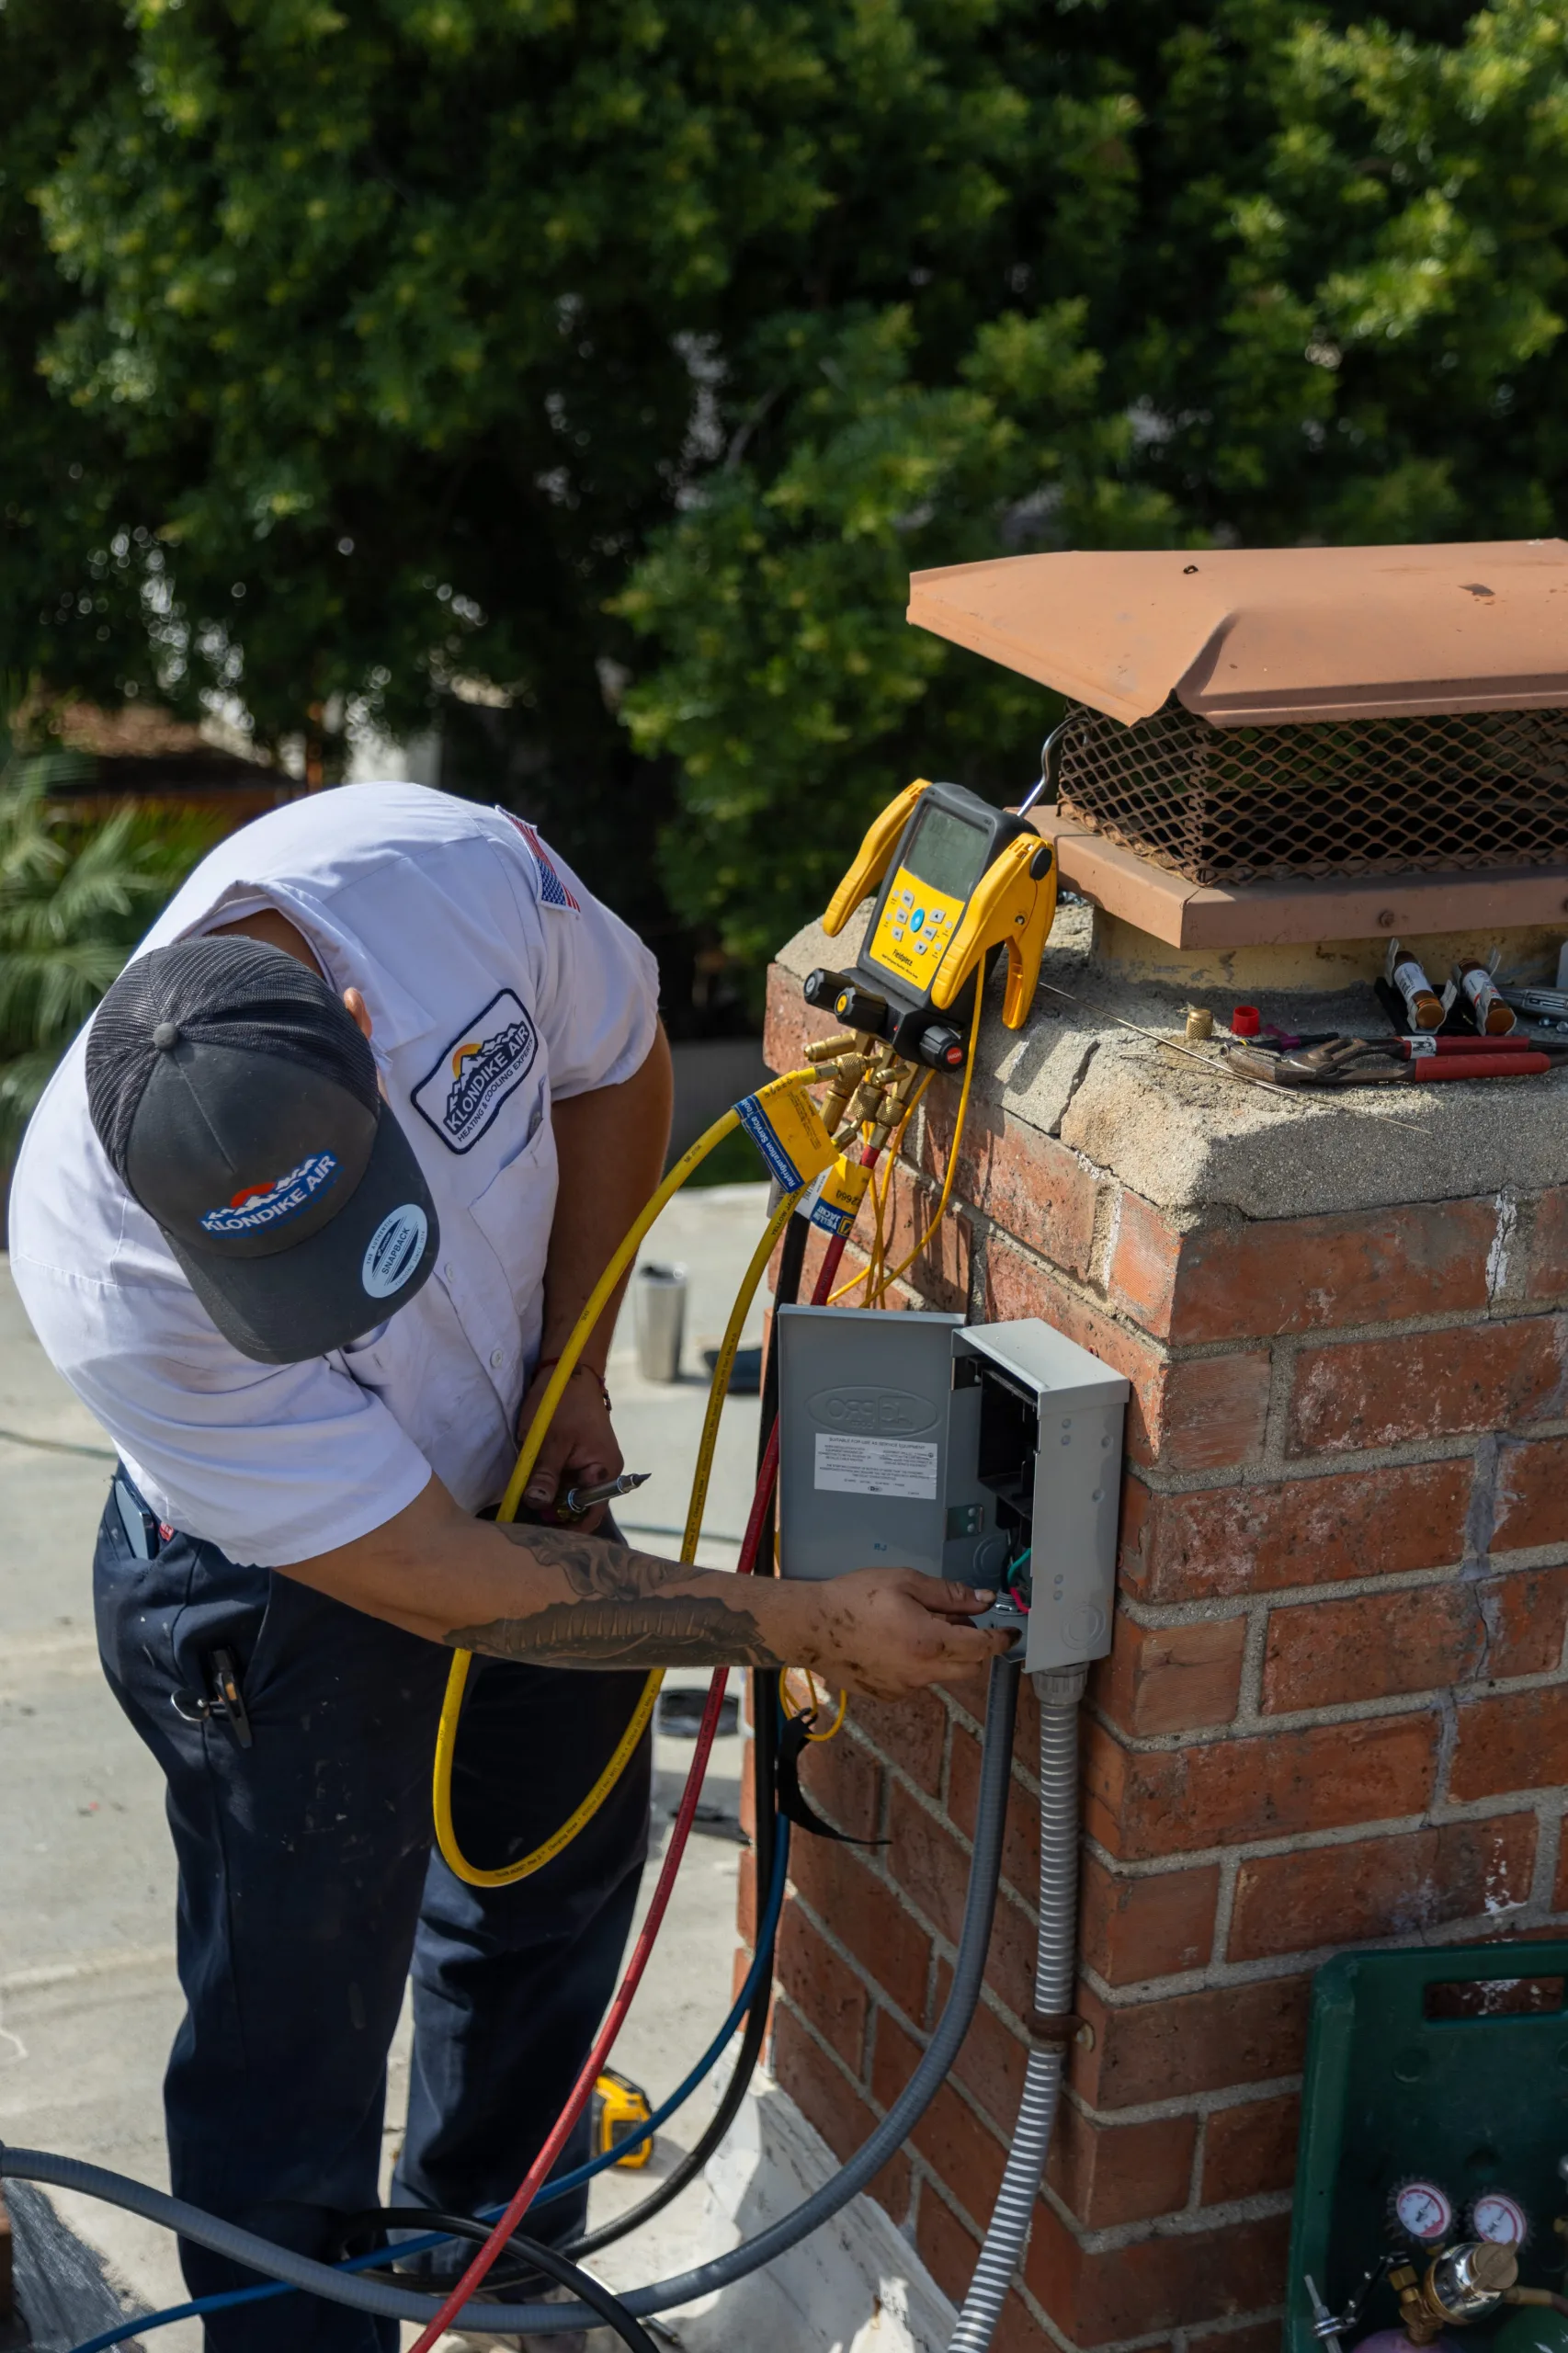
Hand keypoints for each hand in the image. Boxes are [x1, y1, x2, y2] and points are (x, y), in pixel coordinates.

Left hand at [516, 1364, 621, 1529]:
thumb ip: (545, 1474)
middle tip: (524, 1514)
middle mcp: (601, 1473)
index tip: (538, 1529)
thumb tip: (537, 1504)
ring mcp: (589, 1465)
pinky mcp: (577, 1457)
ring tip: (525, 1498)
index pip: (590, 1512)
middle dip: (553, 1512)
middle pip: (578, 1506)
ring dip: (548, 1496)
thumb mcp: (550, 1439)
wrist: (569, 1371)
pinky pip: (564, 1480)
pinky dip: (548, 1483)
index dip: (566, 1525)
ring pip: (568, 1494)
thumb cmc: (563, 1403)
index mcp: (604, 1471)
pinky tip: (531, 1483)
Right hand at [782, 1567, 1013, 1700]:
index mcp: (931, 1642)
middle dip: (973, 1647)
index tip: (1011, 1633)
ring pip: (941, 1675)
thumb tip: (983, 1600)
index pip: (983, 1648)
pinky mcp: (887, 1695)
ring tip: (916, 1627)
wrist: (810, 1627)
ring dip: (943, 1655)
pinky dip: (918, 1665)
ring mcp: (904, 1688)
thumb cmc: (855, 1598)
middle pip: (968, 1668)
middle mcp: (922, 1672)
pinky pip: (916, 1681)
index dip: (1002, 1639)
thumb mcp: (905, 1583)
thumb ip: (949, 1594)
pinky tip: (893, 1644)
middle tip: (956, 1621)